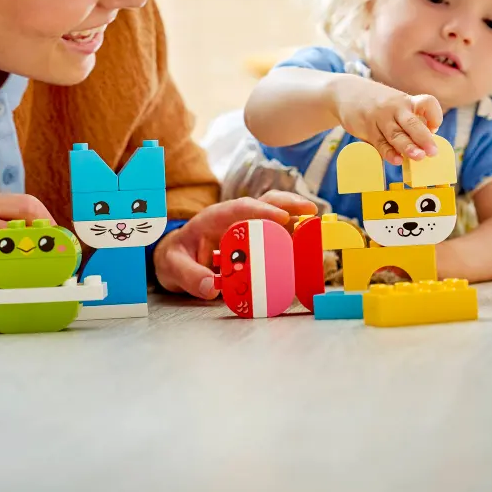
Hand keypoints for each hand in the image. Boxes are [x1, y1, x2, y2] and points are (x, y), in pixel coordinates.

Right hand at [0, 193, 52, 303]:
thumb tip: (39, 236)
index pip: (26, 207)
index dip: (49, 225)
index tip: (58, 242)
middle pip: (21, 241)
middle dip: (45, 259)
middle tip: (58, 273)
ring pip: (5, 272)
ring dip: (24, 284)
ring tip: (37, 291)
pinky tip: (3, 304)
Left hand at [154, 190, 317, 299]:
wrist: (175, 258)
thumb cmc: (174, 257)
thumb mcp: (173, 267)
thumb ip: (190, 276)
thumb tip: (212, 288)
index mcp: (213, 218)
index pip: (239, 208)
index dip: (261, 211)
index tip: (281, 218)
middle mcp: (234, 219)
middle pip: (263, 203)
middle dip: (288, 204)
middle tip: (311, 212)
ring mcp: (246, 228)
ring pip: (274, 216)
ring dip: (297, 219)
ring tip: (318, 228)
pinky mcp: (254, 240)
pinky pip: (276, 235)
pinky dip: (294, 239)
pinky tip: (309, 247)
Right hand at [333, 77, 442, 164]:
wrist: (345, 92)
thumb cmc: (378, 103)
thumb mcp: (396, 104)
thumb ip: (410, 121)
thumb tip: (425, 143)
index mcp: (407, 101)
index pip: (427, 103)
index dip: (435, 115)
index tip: (435, 127)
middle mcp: (395, 108)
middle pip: (412, 122)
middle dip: (423, 138)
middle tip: (432, 151)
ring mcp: (379, 118)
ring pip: (395, 134)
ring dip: (408, 147)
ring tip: (419, 157)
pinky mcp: (367, 128)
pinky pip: (379, 143)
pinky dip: (388, 152)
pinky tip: (396, 159)